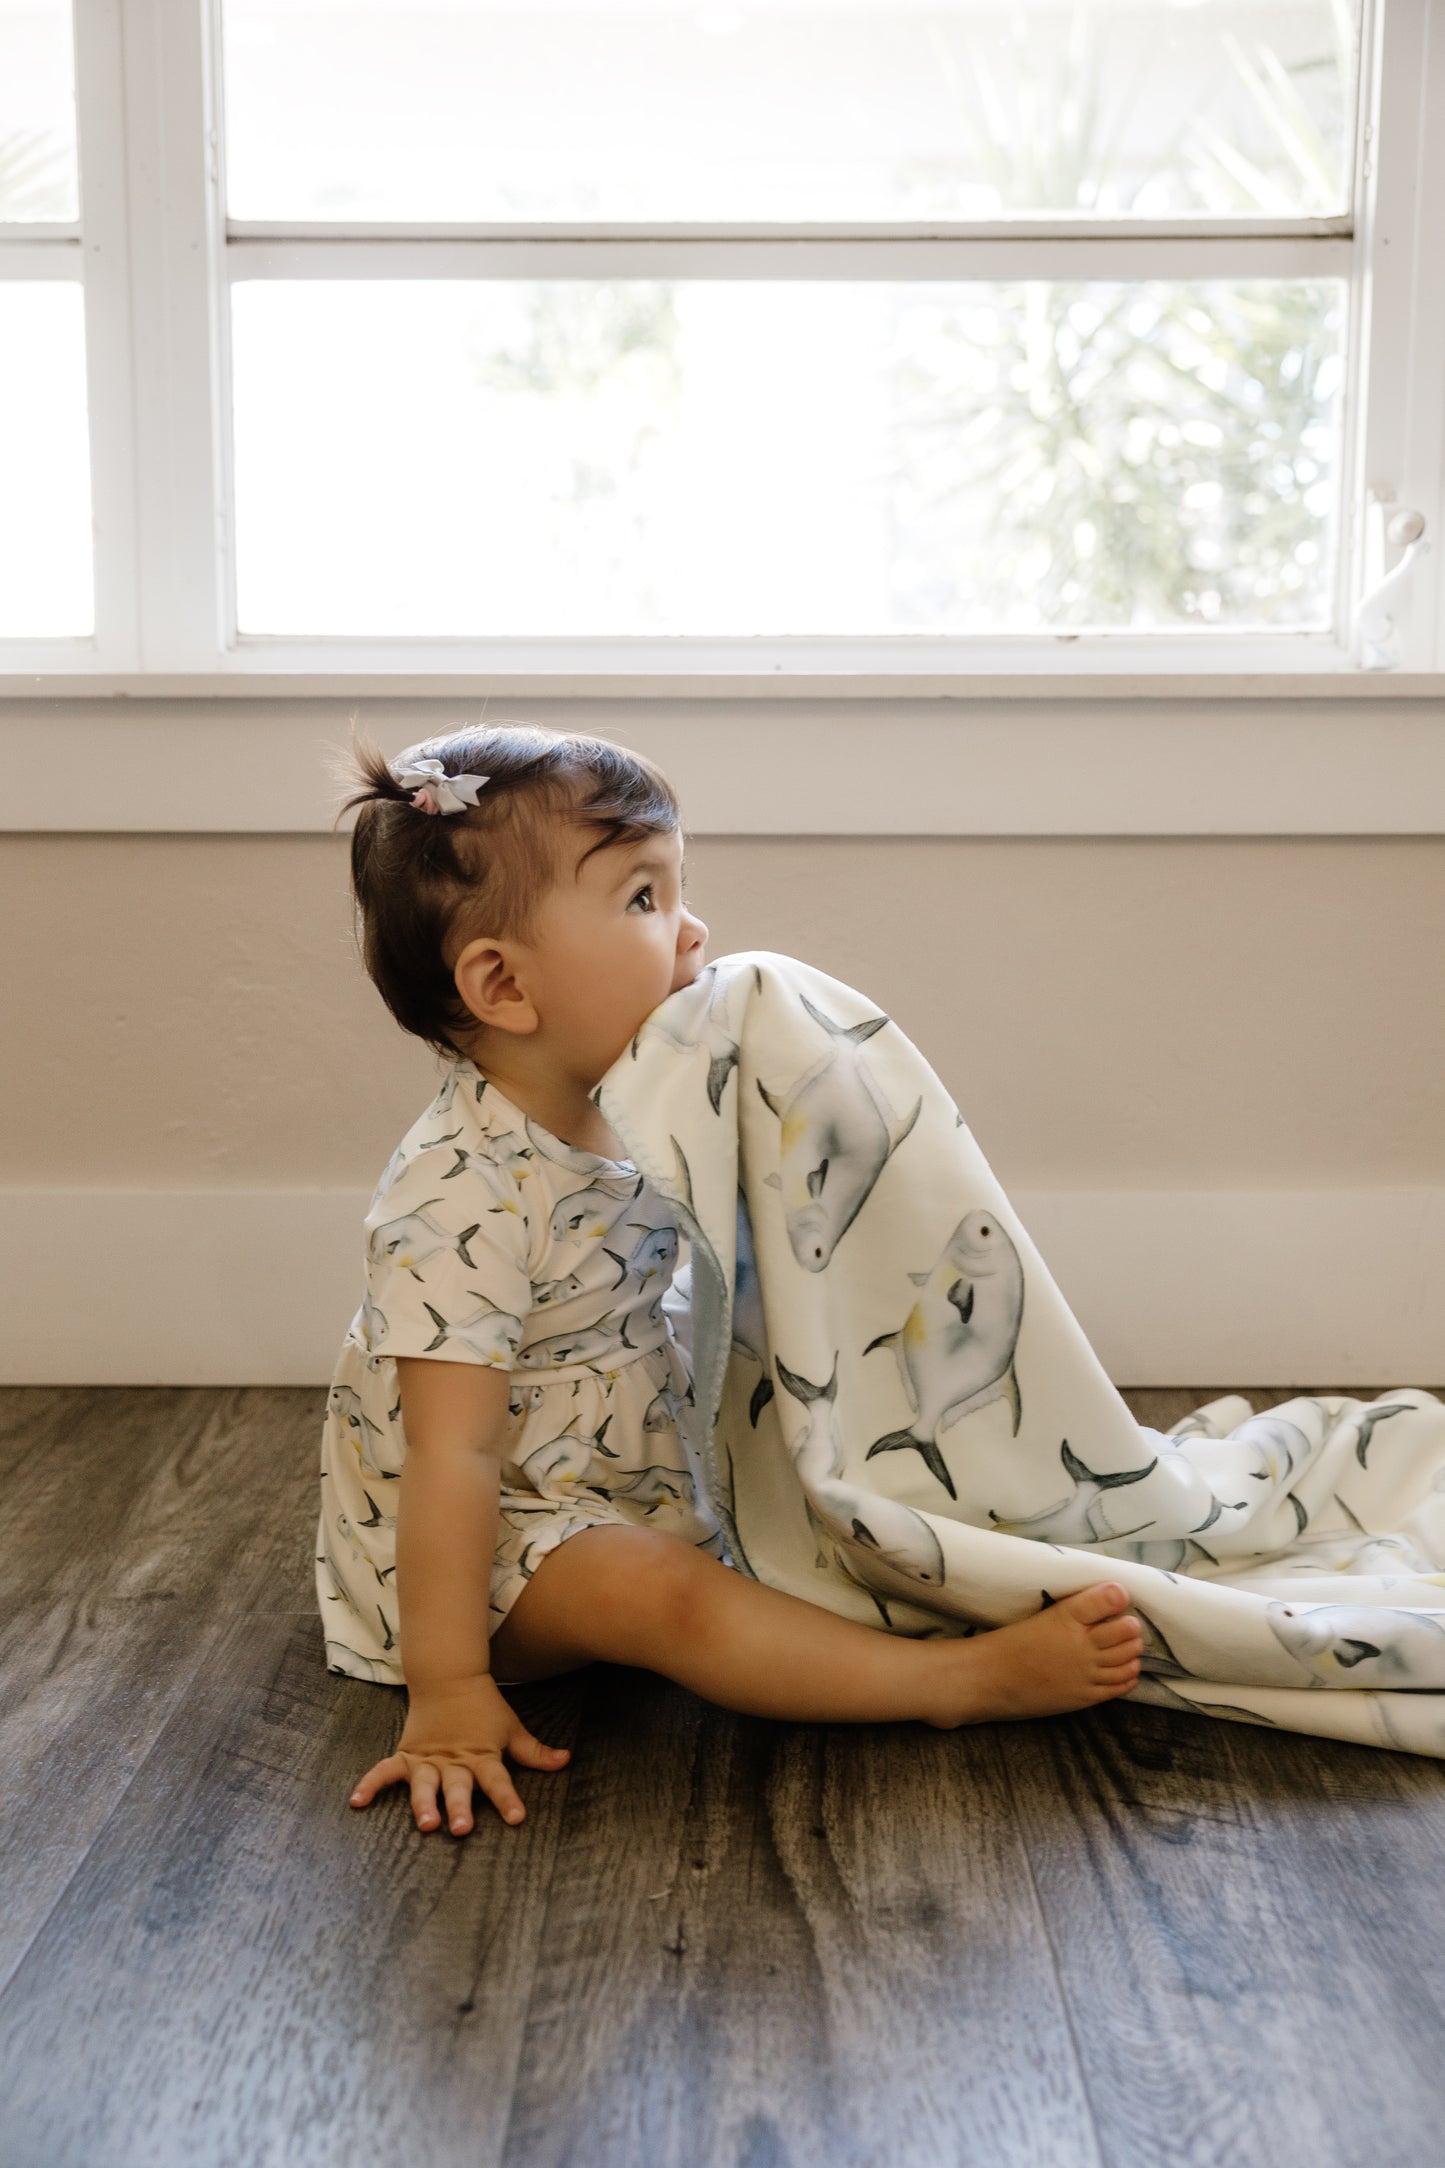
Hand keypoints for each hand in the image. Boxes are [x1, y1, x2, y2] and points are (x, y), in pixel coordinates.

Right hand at [348, 1675, 569, 1833]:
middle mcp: (454, 1761)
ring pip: (424, 1784)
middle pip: (457, 1786)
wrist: (449, 1677)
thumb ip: (535, 1751)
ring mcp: (428, 1759)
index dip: (507, 1798)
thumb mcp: (511, 1728)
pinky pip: (386, 1770)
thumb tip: (565, 1761)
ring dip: (423, 1804)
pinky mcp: (407, 1754)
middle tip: (461, 1828)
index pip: (498, 1780)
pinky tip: (357, 1802)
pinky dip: (371, 1784)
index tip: (516, 1817)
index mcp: (482, 1755)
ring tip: (424, 1824)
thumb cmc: (484, 1708)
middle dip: (458, 1807)